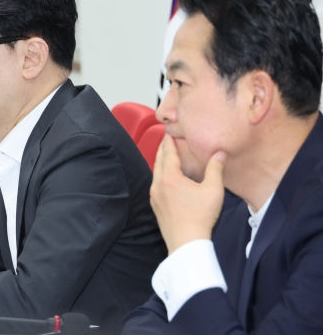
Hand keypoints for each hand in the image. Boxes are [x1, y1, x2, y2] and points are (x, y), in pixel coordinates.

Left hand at [149, 134, 226, 253]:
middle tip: (167, 139)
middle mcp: (158, 184)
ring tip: (167, 156)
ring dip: (161, 162)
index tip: (169, 131)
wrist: (186, 243)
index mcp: (170, 177)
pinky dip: (160, 175)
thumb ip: (215, 169)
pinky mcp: (156, 206)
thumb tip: (219, 153)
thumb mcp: (213, 190)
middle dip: (163, 149)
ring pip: (155, 173)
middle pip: (158, 161)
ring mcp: (155, 196)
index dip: (169, 141)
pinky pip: (156, 184)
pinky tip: (167, 178)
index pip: (168, 153)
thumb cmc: (201, 216)